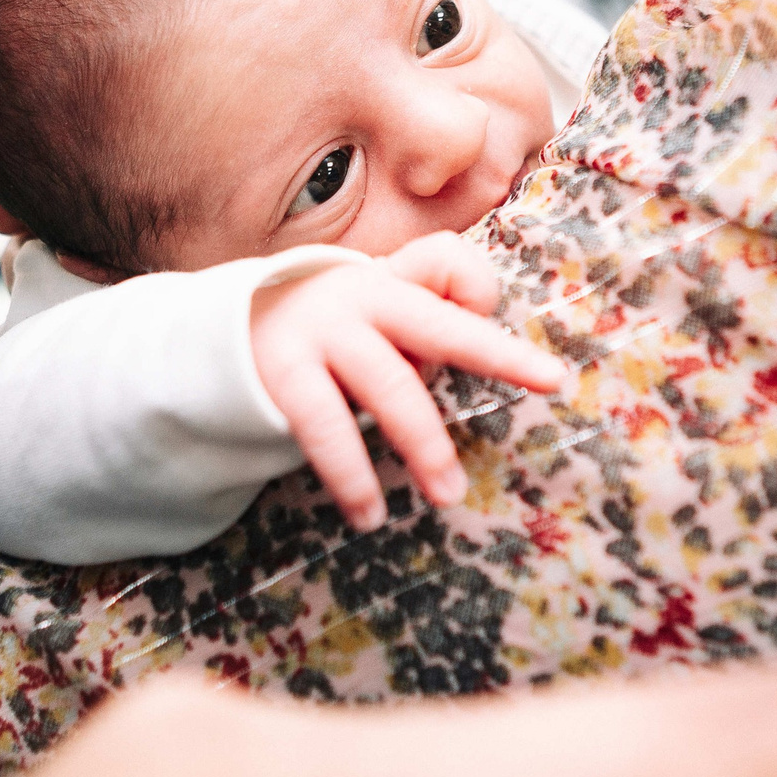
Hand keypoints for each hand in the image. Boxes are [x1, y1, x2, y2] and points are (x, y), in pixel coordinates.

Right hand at [251, 233, 565, 531]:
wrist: (225, 330)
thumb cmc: (332, 332)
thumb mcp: (378, 314)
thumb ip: (429, 322)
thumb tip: (487, 347)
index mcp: (392, 278)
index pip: (449, 263)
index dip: (478, 291)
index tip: (483, 318)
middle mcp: (362, 295)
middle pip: (439, 321)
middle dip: (498, 351)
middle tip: (551, 379)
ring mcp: (324, 332)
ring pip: (390, 387)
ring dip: (424, 445)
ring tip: (448, 494)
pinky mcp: (286, 374)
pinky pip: (327, 426)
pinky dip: (351, 474)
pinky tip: (369, 512)